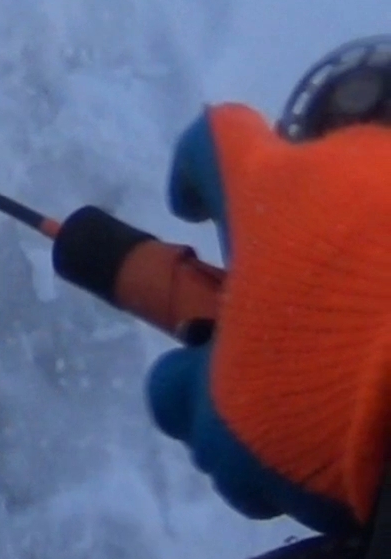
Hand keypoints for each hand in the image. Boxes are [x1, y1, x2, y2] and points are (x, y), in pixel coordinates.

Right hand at [137, 104, 390, 533]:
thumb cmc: (330, 384)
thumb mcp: (227, 419)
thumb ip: (188, 391)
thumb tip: (186, 382)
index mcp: (274, 191)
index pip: (217, 139)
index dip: (197, 171)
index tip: (196, 214)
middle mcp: (358, 167)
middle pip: (315, 179)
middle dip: (303, 236)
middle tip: (305, 310)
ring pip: (385, 214)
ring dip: (372, 265)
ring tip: (374, 343)